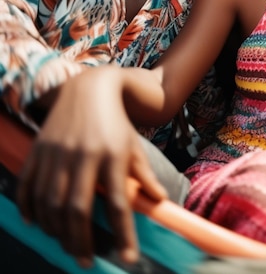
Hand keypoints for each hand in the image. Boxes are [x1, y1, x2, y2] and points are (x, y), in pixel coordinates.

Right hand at [17, 70, 166, 266]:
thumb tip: (160, 202)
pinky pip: (28, 188)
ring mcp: (57, 153)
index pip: (119, 202)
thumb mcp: (134, 146)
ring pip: (50, 204)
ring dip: (56, 232)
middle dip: (81, 241)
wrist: (89, 88)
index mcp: (113, 154)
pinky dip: (30, 211)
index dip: (123, 234)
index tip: (128, 259)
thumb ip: (144, 175)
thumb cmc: (116, 123)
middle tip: (86, 260)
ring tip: (68, 244)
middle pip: (78, 209)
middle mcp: (83, 155)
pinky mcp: (38, 150)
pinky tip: (40, 224)